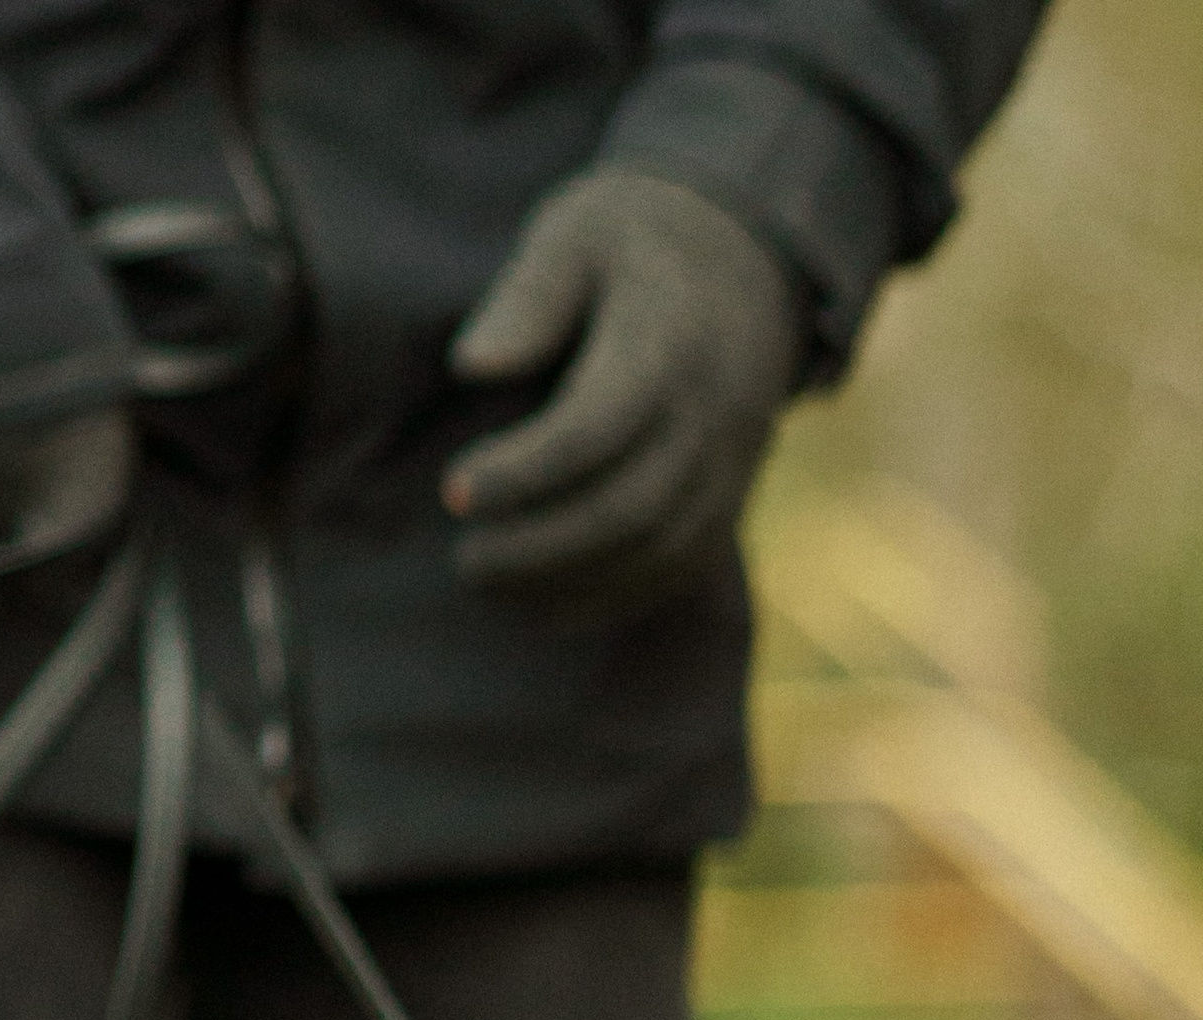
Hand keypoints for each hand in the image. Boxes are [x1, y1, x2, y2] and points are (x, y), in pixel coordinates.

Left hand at [444, 171, 802, 627]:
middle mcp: (711, 418)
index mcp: (670, 342)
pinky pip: (674, 572)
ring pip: (653, 554)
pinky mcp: (728, 503)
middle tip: (464, 560)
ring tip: (490, 583)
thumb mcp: (576, 232)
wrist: (749, 262)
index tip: (453, 492)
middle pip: (627, 509)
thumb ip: (528, 295)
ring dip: (568, 584)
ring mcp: (728, 468)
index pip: (594, 429)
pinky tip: (543, 605)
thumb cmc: (637, 240)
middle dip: (539, 546)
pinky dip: (607, 599)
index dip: (522, 472)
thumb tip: (471, 366)